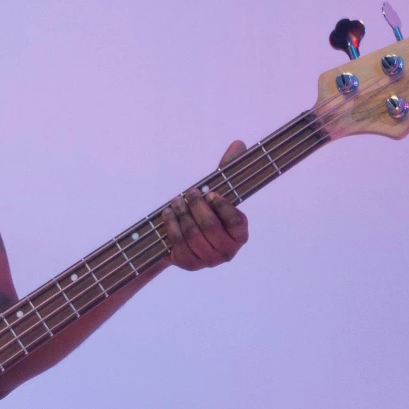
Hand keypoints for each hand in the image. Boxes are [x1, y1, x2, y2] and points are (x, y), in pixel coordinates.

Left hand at [159, 146, 250, 270]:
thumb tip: (238, 144)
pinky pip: (178, 243)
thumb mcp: (216, 194)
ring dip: (182, 215)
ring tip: (176, 201)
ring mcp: (208, 261)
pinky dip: (171, 226)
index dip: (222, 206)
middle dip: (197, 207)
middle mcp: (228, 252)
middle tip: (190, 193)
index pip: (235, 221)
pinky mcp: (189, 264)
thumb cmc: (205, 213)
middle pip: (211, 227)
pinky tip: (167, 214)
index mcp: (240, 235)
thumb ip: (227, 172)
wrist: (181, 239)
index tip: (211, 193)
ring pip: (193, 235)